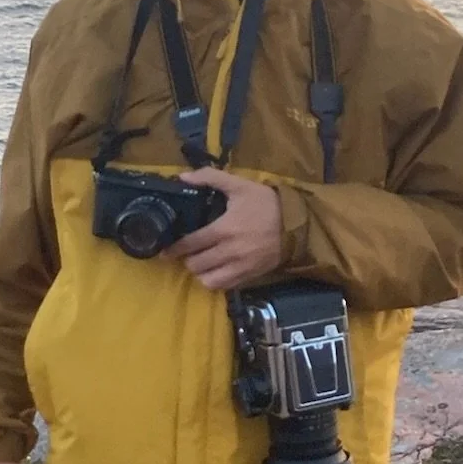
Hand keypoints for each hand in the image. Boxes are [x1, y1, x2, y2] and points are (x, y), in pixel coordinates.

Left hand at [171, 169, 283, 291]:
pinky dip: (216, 281)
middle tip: (186, 253)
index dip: (175, 248)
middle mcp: (230, 252)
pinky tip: (216, 271)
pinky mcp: (250, 276)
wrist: (296, 223)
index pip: (191, 244)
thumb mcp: (239, 185)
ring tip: (201, 263)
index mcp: (224, 229)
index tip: (165, 250)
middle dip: (187, 260)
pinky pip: (226, 286)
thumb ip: (210, 178)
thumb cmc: (266, 203)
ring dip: (201, 273)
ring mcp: (241, 267)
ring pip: (209, 280)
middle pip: (196, 265)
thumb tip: (182, 177)